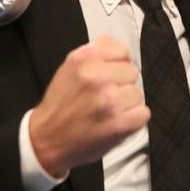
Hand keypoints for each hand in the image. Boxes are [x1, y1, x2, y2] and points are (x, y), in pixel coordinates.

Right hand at [29, 36, 150, 176]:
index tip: (109, 76)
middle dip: (122, 84)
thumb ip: (95, 53)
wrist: (46, 139)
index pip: (123, 51)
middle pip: (132, 72)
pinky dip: (133, 120)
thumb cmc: (60, 103)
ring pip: (138, 94)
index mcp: (84, 58)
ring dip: (127, 103)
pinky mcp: (118, 123)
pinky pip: (143, 113)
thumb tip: (121, 51)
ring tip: (109, 111)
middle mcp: (97, 77)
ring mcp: (109, 100)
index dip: (118, 64)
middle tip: (105, 96)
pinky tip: (116, 122)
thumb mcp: (69, 67)